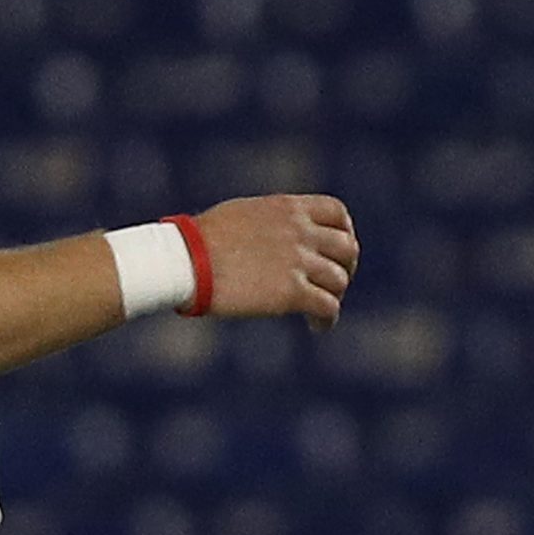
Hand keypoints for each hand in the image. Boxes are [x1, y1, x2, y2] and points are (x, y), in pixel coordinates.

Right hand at [191, 193, 359, 322]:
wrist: (186, 260)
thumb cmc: (201, 240)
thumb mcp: (243, 215)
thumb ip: (270, 222)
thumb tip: (274, 237)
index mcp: (287, 208)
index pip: (337, 212)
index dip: (343, 232)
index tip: (335, 249)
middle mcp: (300, 231)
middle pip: (347, 248)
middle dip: (345, 267)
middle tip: (332, 283)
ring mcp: (298, 261)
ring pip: (339, 280)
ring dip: (334, 296)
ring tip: (318, 310)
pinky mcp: (291, 292)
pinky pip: (327, 306)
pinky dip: (327, 319)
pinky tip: (317, 326)